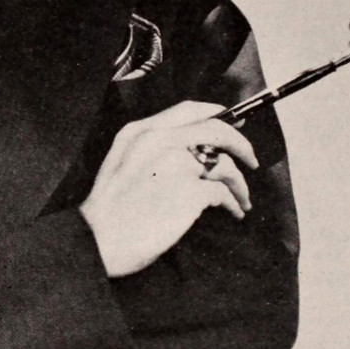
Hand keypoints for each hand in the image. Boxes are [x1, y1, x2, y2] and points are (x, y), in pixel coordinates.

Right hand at [79, 100, 257, 277]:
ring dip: (240, 183)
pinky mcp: (189, 193)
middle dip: (241, 144)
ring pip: (225, 165)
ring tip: (243, 199)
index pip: (189, 109)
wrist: (97, 239)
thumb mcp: (122, 159)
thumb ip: (151, 145)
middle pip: (216, 131)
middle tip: (252, 159)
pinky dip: (233, 203)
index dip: (217, 113)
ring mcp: (177, 165)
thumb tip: (191, 147)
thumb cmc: (110, 207)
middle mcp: (161, 141)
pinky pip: (223, 193)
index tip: (234, 121)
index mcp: (142, 130)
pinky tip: (234, 212)